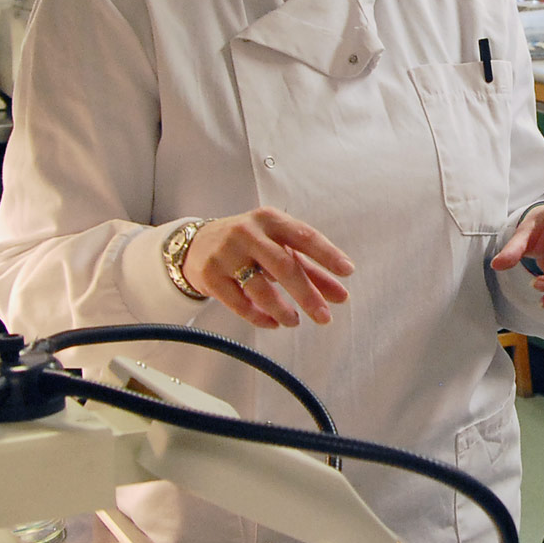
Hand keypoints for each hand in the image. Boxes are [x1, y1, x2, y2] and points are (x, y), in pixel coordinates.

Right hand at [185, 208, 353, 329]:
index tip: (348, 271)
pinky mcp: (210, 276)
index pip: (304, 236)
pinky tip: (272, 323)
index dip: (327, 254)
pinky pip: (239, 303)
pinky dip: (259, 317)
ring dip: (282, 310)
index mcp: (270, 220)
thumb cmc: (249, 245)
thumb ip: (310, 269)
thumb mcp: (277, 247)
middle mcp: (247, 233)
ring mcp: (226, 254)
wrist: (196, 245)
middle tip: (324, 316)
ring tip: (294, 321)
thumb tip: (340, 295)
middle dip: (307, 294)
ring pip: (260, 288)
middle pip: (284, 266)